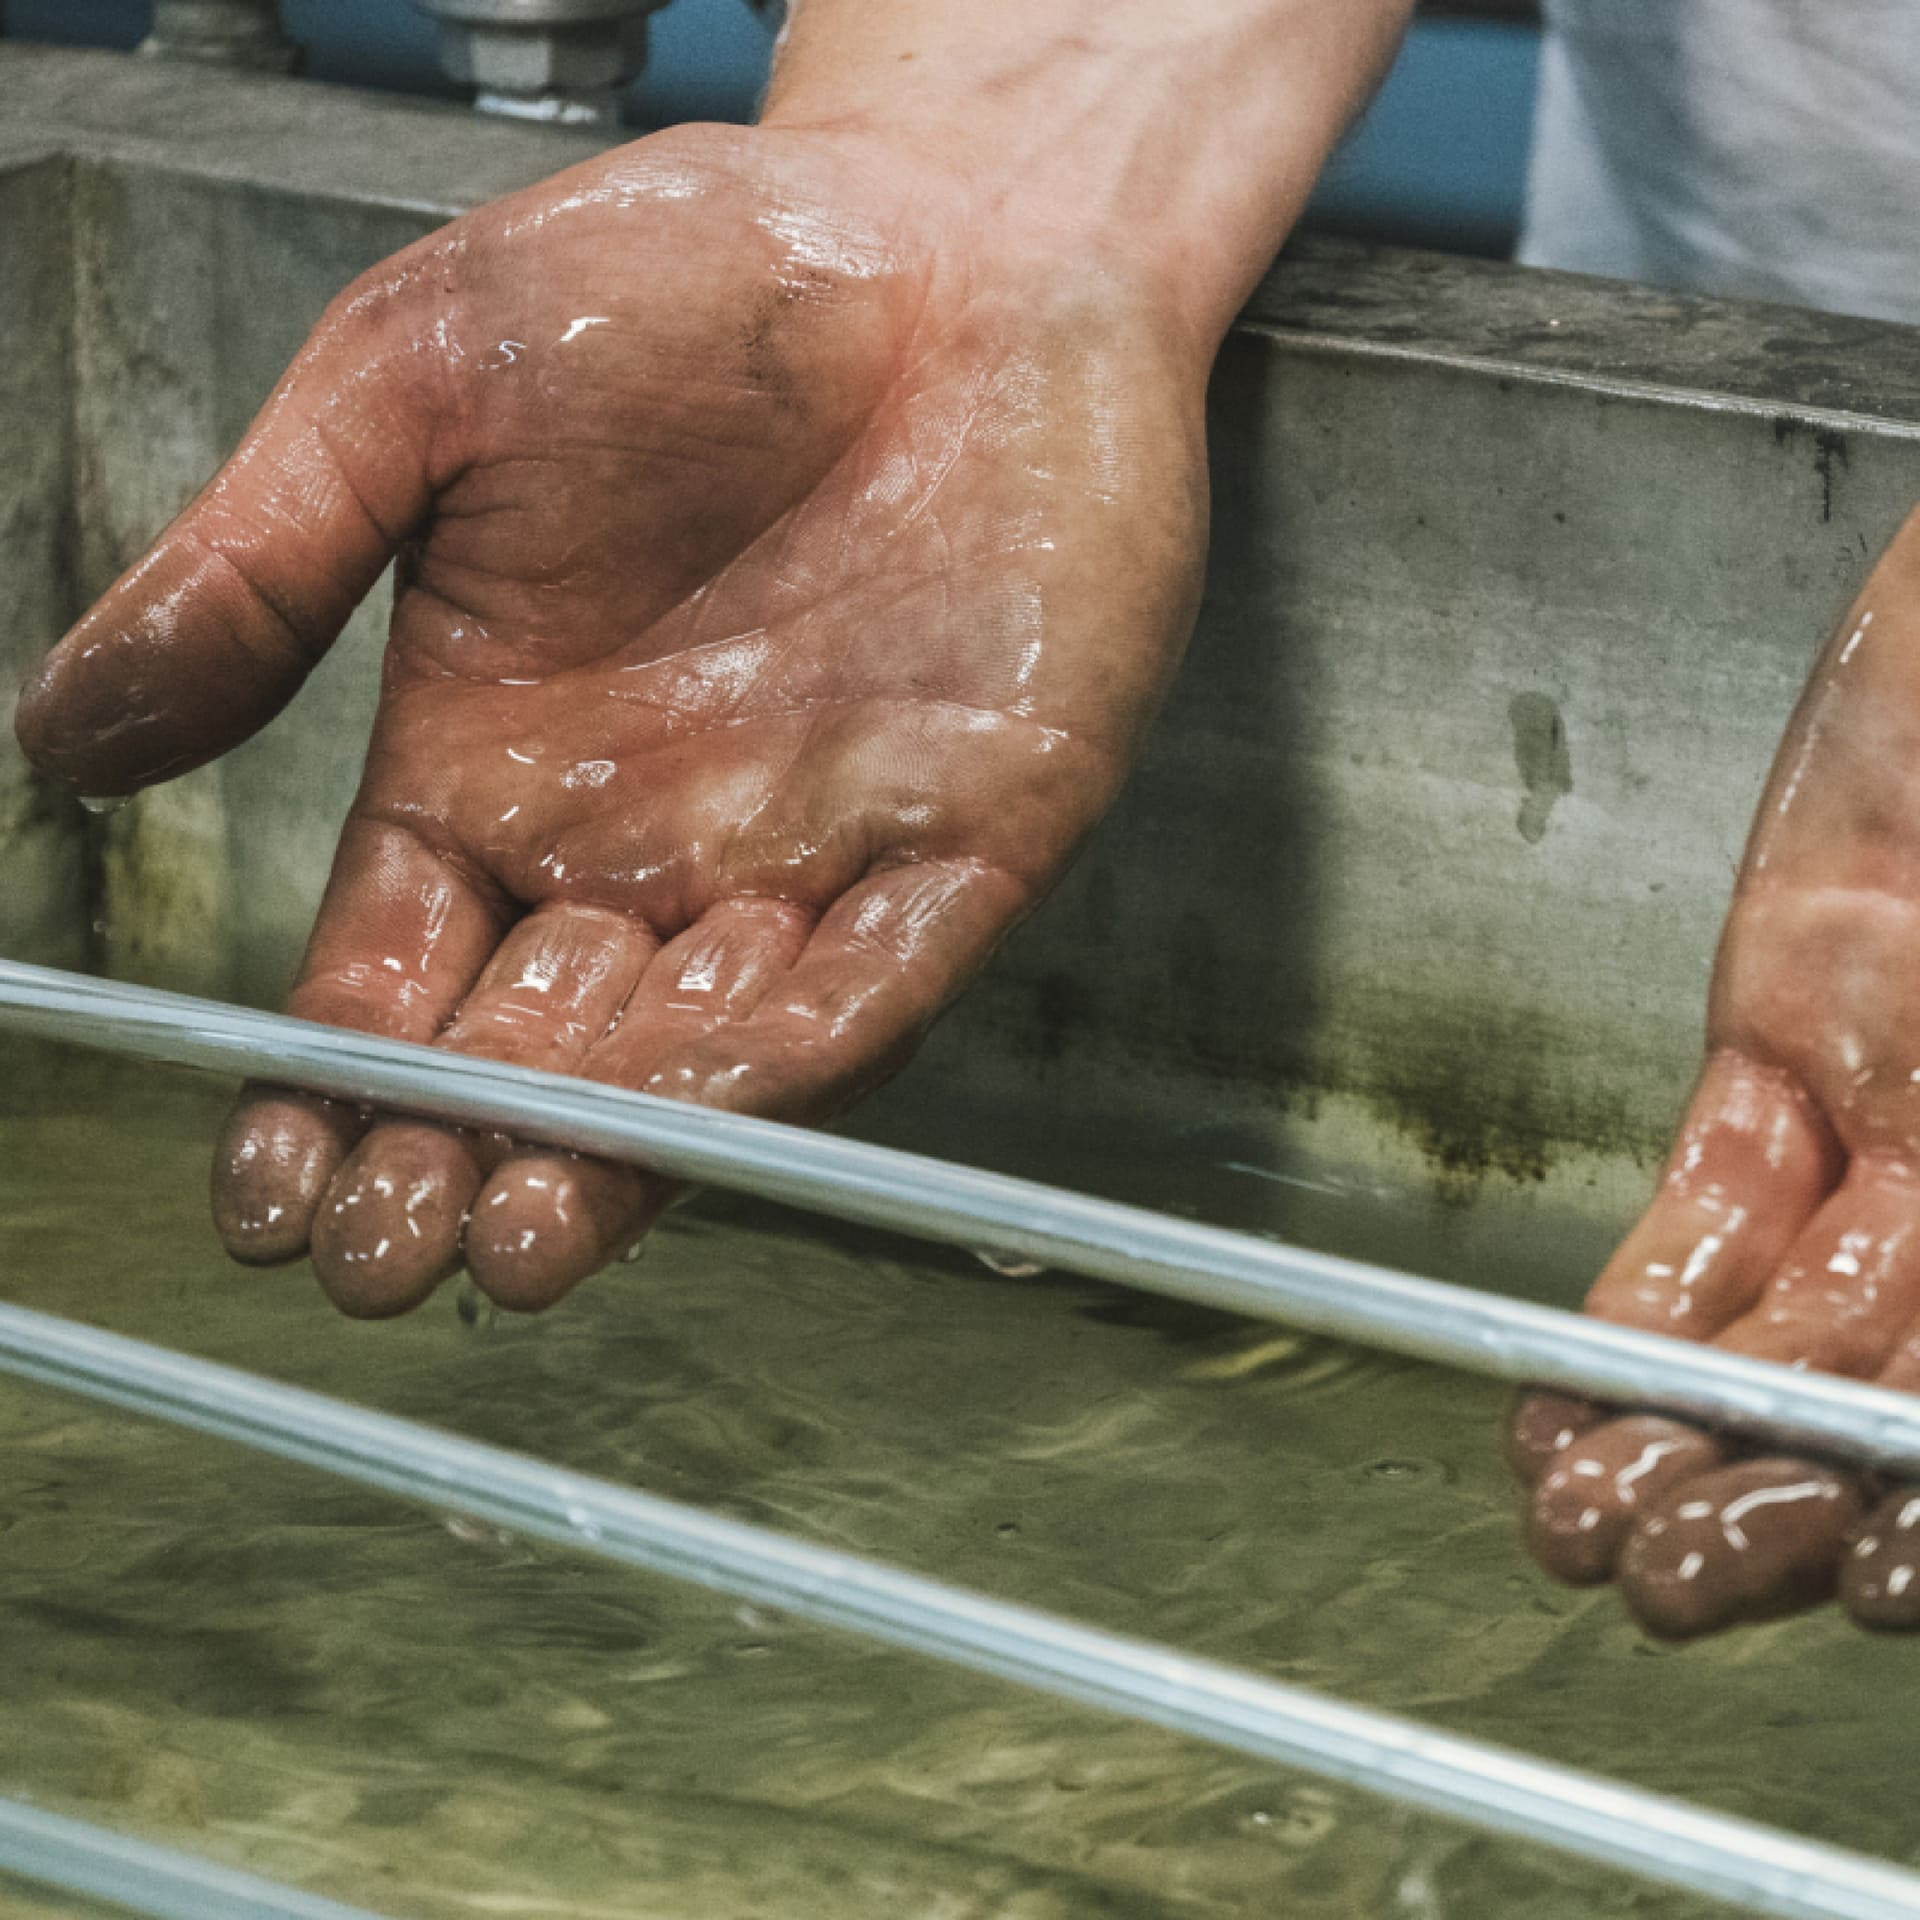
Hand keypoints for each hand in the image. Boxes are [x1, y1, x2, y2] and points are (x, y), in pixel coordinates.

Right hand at [15, 124, 1208, 1313]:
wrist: (944, 231)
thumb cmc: (688, 286)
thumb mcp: (422, 389)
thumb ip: (266, 565)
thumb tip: (62, 730)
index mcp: (495, 775)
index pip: (394, 983)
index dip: (330, 1090)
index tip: (266, 1193)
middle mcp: (644, 849)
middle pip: (537, 1054)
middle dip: (464, 1157)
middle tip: (390, 1256)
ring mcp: (809, 852)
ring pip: (705, 1054)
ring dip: (619, 1155)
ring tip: (520, 1243)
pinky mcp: (968, 833)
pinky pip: (883, 973)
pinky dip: (803, 1048)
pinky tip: (715, 1106)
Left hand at [1511, 507, 1919, 1636]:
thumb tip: (1917, 1338)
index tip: (1868, 1592)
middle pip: (1889, 1386)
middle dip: (1775, 1488)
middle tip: (1661, 1583)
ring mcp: (1890, 1122)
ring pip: (1781, 1316)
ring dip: (1675, 1421)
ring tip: (1579, 1519)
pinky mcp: (1778, 1049)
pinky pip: (1707, 1201)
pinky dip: (1634, 1301)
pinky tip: (1564, 1396)